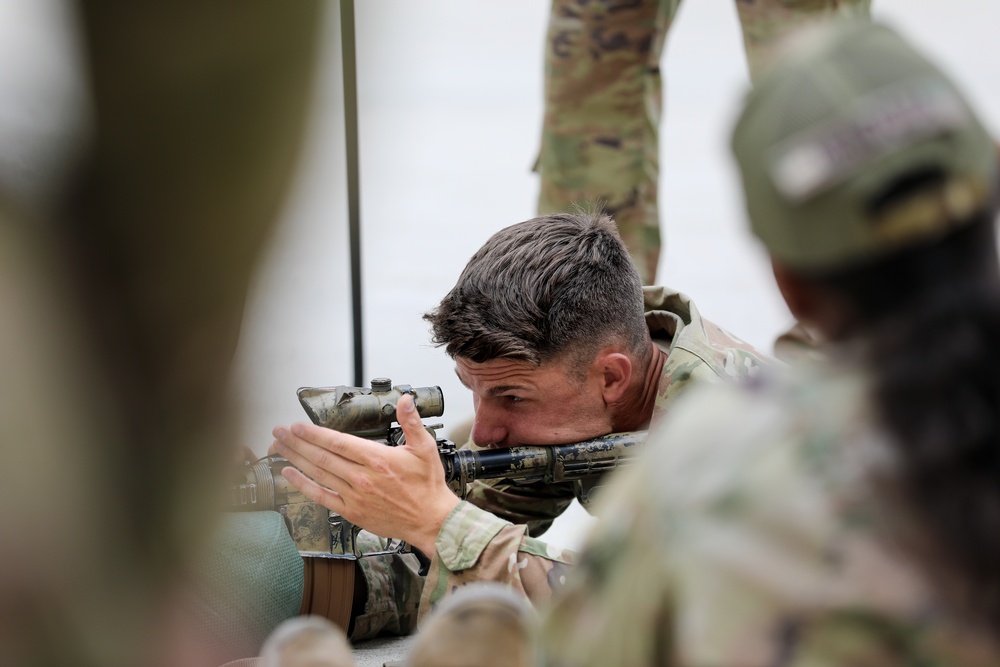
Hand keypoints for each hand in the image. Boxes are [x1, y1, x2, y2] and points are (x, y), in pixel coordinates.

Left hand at [269, 394, 460, 555]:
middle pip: (322, 456)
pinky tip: (291, 474)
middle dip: (297, 443)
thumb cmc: (428, 485)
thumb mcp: (425, 448)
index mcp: (377, 459)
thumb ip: (412, 422)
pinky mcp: (352, 511)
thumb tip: (405, 400)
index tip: (298, 426)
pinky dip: (304, 485)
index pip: (338, 442)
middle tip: (279, 432)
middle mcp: (362, 477)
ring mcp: (354, 496)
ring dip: (296, 459)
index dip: (314, 433)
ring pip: (318, 474)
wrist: (430, 520)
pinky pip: (322, 496)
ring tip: (278, 447)